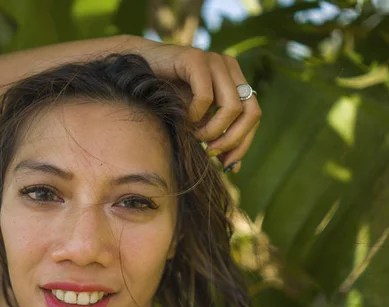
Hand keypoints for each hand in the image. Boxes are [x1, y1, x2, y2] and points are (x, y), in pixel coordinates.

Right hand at [128, 36, 261, 172]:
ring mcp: (214, 60)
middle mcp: (229, 67)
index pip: (254, 115)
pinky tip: (184, 117)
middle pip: (252, 112)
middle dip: (233, 139)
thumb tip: (234, 167)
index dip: (244, 142)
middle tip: (211, 151)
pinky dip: (195, 114)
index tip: (227, 164)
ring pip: (232, 107)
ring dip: (213, 130)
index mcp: (235, 80)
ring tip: (195, 135)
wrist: (134, 74)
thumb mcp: (197, 122)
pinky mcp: (195, 57)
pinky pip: (205, 96)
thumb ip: (216, 138)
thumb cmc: (166, 99)